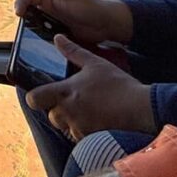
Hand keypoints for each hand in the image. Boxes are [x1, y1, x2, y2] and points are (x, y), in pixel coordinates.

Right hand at [13, 0, 132, 44]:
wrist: (106, 25)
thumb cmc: (91, 6)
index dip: (21, 3)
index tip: (19, 13)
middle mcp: (49, 9)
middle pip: (28, 11)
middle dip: (22, 17)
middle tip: (21, 25)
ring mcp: (52, 22)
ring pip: (34, 25)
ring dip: (29, 29)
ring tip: (27, 35)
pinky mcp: (57, 34)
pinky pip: (44, 36)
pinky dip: (39, 39)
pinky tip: (38, 43)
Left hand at [26, 35, 155, 139]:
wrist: (142, 108)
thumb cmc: (119, 84)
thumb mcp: (95, 63)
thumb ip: (73, 51)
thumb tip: (57, 38)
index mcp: (66, 91)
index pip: (34, 98)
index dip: (34, 97)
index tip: (42, 94)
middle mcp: (68, 111)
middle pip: (50, 115)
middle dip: (57, 110)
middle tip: (71, 102)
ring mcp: (78, 126)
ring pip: (64, 127)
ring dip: (70, 121)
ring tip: (87, 110)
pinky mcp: (90, 138)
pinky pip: (79, 136)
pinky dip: (84, 130)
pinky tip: (97, 121)